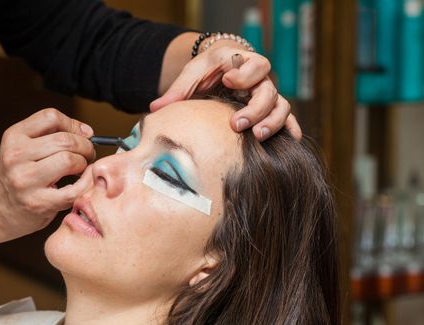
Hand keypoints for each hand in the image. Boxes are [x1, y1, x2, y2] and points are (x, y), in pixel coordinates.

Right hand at [0, 108, 95, 245]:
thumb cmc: (14, 176)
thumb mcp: (21, 147)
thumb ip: (49, 135)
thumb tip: (86, 131)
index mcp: (14, 137)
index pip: (51, 117)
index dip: (72, 124)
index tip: (82, 134)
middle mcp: (16, 156)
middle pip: (65, 140)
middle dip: (85, 146)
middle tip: (87, 154)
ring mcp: (26, 180)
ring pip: (70, 160)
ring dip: (84, 164)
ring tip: (81, 169)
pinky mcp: (38, 203)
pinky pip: (73, 189)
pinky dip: (85, 184)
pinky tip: (82, 183)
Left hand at [150, 41, 301, 140]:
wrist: (223, 68)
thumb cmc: (207, 70)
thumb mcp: (192, 74)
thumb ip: (176, 91)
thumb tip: (154, 110)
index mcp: (242, 63)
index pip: (252, 64)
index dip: (243, 73)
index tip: (228, 81)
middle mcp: (259, 79)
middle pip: (268, 91)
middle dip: (254, 109)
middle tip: (236, 125)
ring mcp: (266, 95)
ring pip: (280, 106)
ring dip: (271, 122)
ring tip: (257, 137)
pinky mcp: (270, 109)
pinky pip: (287, 118)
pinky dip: (290, 128)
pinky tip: (291, 141)